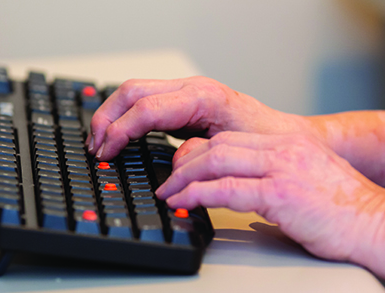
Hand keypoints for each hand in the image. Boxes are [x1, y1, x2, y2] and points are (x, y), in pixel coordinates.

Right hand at [87, 77, 302, 160]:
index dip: (120, 130)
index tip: (105, 152)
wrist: (289, 136)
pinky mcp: (183, 104)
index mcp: (202, 97)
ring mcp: (186, 93)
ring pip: (134, 92)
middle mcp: (191, 89)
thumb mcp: (232, 151)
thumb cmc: (268, 142)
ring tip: (99, 141)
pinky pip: (144, 102)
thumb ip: (196, 157)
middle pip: (132, 91)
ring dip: (112, 115)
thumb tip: (168, 169)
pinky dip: (125, 117)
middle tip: (95, 146)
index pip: (146, 107)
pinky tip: (119, 135)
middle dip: (107, 118)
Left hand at [156, 131, 384, 281]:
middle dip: (185, 164)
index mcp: (287, 144)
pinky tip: (186, 202)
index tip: (182, 169)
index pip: (228, 139)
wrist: (378, 224)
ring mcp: (282, 168)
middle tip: (168, 181)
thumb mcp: (304, 179)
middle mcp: (282, 149)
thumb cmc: (345, 210)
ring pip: (216, 161)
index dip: (197, 153)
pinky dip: (199, 194)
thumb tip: (236, 191)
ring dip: (185, 178)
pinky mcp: (281, 193)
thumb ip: (271, 176)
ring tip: (169, 194)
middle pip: (216, 146)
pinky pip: (227, 189)